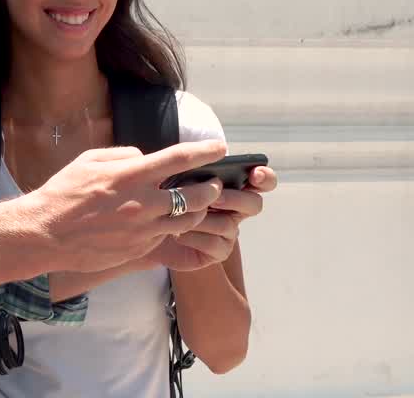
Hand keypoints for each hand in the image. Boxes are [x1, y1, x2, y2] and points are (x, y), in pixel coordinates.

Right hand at [24, 139, 227, 273]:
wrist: (45, 234)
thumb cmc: (64, 192)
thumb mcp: (90, 160)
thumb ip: (123, 155)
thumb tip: (145, 158)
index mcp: (130, 175)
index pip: (179, 159)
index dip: (205, 151)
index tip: (220, 147)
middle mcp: (142, 203)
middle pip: (195, 196)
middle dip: (211, 189)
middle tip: (214, 185)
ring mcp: (142, 230)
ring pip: (187, 221)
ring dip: (197, 211)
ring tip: (196, 205)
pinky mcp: (138, 250)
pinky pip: (165, 237)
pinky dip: (170, 228)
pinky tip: (165, 222)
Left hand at [152, 165, 279, 271]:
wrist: (149, 227)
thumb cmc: (165, 196)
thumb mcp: (178, 177)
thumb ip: (193, 169)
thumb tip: (198, 163)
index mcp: (232, 186)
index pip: (261, 180)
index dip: (264, 176)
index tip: (255, 173)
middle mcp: (235, 209)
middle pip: (254, 204)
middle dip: (236, 199)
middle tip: (216, 197)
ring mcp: (229, 231)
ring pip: (229, 224)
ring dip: (205, 218)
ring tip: (181, 214)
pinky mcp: (218, 251)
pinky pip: (215, 244)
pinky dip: (195, 236)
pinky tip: (177, 233)